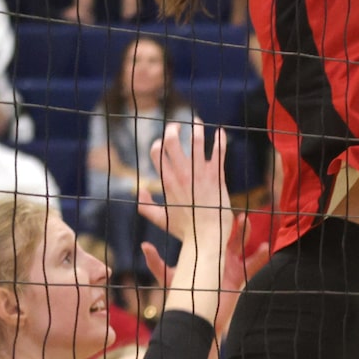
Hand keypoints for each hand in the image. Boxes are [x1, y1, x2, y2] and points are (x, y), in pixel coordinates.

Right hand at [140, 123, 232, 255]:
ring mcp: (200, 175)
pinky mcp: (217, 177)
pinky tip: (220, 131)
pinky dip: (220, 141)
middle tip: (177, 124)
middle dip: (173, 130)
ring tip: (196, 120)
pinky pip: (218, 154)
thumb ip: (146, 206)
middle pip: (173, 144)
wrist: (208, 237)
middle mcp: (182, 176)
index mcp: (168, 183)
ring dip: (196, 129)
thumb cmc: (186, 230)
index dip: (158, 144)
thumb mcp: (161, 219)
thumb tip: (137, 191)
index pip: (157, 155)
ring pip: (196, 144)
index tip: (162, 140)